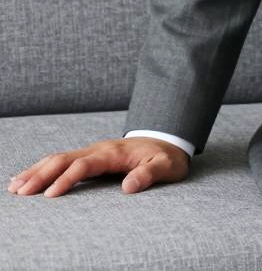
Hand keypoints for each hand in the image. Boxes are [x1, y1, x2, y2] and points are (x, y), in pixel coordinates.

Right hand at [7, 137, 190, 197]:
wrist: (169, 141)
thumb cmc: (167, 157)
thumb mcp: (166, 166)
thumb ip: (149, 174)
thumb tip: (128, 187)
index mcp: (114, 152)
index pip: (84, 165)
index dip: (67, 179)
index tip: (50, 196)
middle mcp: (100, 149)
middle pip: (64, 159)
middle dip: (41, 174)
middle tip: (20, 192)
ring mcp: (94, 151)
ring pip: (59, 158)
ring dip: (37, 171)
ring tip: (15, 186)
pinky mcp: (91, 157)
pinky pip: (63, 160)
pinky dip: (44, 167)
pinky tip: (29, 177)